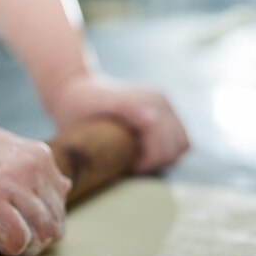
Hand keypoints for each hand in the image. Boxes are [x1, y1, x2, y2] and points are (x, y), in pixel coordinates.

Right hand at [0, 124, 71, 255]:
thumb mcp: (2, 148)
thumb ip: (33, 166)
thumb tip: (64, 185)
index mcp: (37, 153)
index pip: (61, 200)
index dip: (45, 220)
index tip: (23, 225)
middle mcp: (30, 165)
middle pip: (54, 219)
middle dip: (38, 238)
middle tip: (16, 242)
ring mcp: (12, 181)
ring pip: (42, 232)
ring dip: (26, 247)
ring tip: (6, 245)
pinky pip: (17, 238)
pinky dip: (9, 249)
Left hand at [48, 75, 189, 172]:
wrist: (74, 89)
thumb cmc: (80, 102)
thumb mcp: (97, 105)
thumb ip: (127, 108)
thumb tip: (152, 120)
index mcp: (152, 101)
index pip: (165, 144)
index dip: (149, 161)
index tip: (128, 166)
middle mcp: (162, 101)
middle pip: (177, 146)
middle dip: (156, 160)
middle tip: (131, 164)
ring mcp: (164, 105)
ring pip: (181, 144)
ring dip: (162, 157)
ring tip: (137, 158)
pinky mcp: (162, 112)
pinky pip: (177, 139)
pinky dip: (164, 151)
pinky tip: (141, 152)